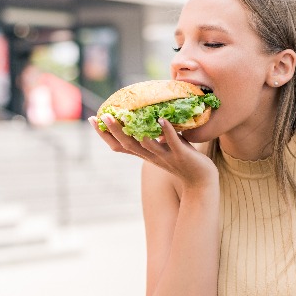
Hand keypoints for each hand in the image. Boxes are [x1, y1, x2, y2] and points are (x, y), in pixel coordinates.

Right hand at [88, 115, 217, 187]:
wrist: (201, 180)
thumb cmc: (182, 160)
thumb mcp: (164, 146)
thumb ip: (155, 134)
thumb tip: (148, 114)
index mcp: (145, 154)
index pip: (119, 146)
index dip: (105, 135)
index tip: (93, 120)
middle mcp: (151, 156)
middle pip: (127, 145)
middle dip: (114, 130)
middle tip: (103, 116)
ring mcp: (166, 156)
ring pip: (146, 145)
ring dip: (136, 131)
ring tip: (126, 116)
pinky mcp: (181, 156)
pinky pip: (172, 142)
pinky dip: (167, 131)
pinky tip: (161, 120)